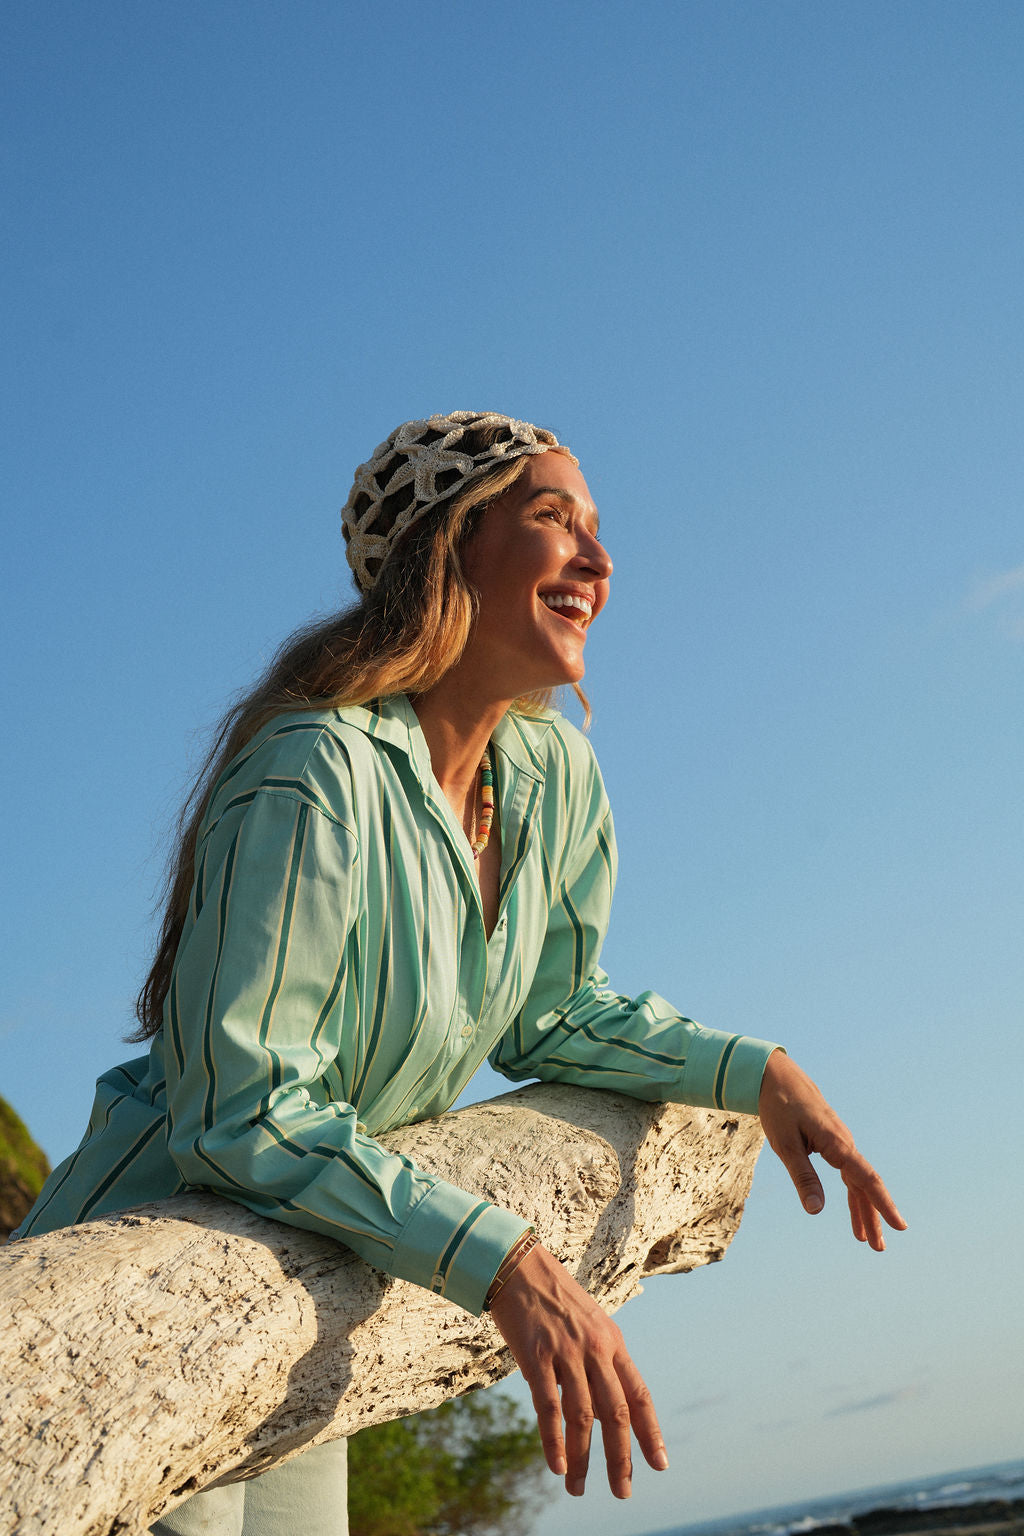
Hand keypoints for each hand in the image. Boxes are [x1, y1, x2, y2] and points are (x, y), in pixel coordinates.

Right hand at [488, 1241, 667, 1498]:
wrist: (518, 1266)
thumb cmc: (553, 1299)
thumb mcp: (587, 1326)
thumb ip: (595, 1365)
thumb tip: (592, 1412)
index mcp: (613, 1343)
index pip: (639, 1394)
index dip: (651, 1432)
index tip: (660, 1464)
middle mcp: (595, 1349)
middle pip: (615, 1413)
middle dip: (621, 1457)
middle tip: (623, 1492)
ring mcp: (566, 1352)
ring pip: (582, 1417)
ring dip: (582, 1458)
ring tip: (577, 1488)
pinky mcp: (535, 1356)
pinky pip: (548, 1407)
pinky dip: (553, 1440)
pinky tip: (557, 1465)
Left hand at [758, 1050, 906, 1249]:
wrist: (776, 1077)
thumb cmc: (779, 1108)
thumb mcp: (786, 1145)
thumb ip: (803, 1177)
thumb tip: (816, 1211)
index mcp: (837, 1144)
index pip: (866, 1179)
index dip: (883, 1204)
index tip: (900, 1226)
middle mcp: (845, 1143)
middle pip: (865, 1185)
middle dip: (873, 1217)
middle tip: (878, 1249)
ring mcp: (840, 1142)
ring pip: (857, 1181)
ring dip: (862, 1209)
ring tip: (865, 1239)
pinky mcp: (832, 1141)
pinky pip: (847, 1172)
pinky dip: (851, 1193)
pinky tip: (852, 1208)